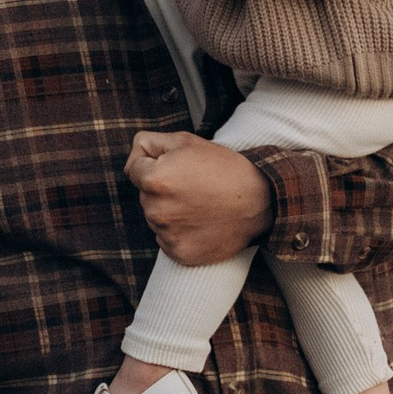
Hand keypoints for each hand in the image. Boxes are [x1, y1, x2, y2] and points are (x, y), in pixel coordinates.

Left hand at [126, 127, 272, 262]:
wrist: (259, 202)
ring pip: (156, 216)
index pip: (133, 168)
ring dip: (171, 210)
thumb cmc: (224, 169)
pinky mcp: (178, 252)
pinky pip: (166, 239)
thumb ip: (150, 143)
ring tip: (199, 204)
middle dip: (162, 188)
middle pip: (145, 194)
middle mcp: (155, 209)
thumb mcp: (186, 141)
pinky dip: (180, 231)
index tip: (175, 166)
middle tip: (193, 185)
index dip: (152, 162)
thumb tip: (135, 153)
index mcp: (155, 179)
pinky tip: (200, 222)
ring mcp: (166, 234)